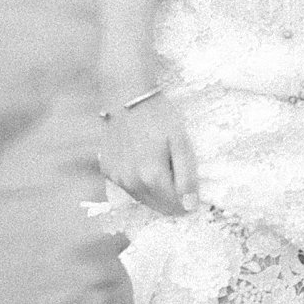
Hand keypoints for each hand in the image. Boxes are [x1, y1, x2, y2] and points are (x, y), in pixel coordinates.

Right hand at [98, 90, 198, 215]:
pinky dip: (140, 183)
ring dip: (157, 193)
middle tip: (182, 179)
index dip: (189, 202)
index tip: (195, 192)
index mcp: (152, 177)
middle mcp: (131, 183)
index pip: (175, 207)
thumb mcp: (181, 142)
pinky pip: (128, 187)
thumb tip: (191, 205)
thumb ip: (186, 177)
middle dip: (174, 200)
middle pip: (159, 207)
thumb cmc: (159, 116)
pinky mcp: (108, 171)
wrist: (126, 96)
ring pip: (143, 199)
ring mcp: (117, 178)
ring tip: (164, 168)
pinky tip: (145, 164)